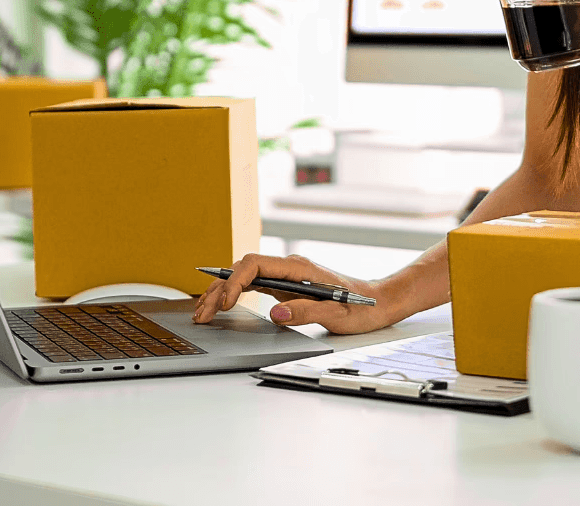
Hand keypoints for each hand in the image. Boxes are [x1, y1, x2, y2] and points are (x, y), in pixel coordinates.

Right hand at [191, 253, 393, 333]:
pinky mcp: (285, 285)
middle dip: (220, 289)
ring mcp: (286, 275)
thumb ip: (307, 312)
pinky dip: (234, 294)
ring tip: (203, 311)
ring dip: (222, 292)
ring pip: (245, 276)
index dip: (236, 281)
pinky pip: (253, 284)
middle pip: (244, 269)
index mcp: (299, 268)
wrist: (376, 302)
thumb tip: (275, 312)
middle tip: (203, 313)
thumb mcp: (337, 315)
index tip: (228, 302)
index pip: (256, 264)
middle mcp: (289, 267)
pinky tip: (222, 305)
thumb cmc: (360, 308)